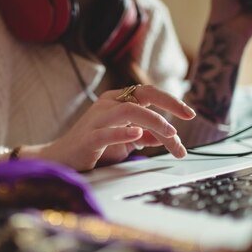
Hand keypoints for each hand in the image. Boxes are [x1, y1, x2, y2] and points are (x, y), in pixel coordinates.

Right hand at [31, 85, 195, 170]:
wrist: (62, 159)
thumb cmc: (92, 148)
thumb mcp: (124, 141)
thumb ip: (145, 136)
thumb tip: (167, 137)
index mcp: (117, 101)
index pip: (148, 93)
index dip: (171, 101)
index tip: (189, 113)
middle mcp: (107, 105)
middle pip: (143, 94)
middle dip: (169, 103)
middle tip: (187, 115)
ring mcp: (97, 120)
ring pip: (130, 111)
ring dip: (155, 121)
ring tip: (171, 134)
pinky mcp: (89, 138)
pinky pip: (108, 133)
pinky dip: (125, 133)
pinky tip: (139, 134)